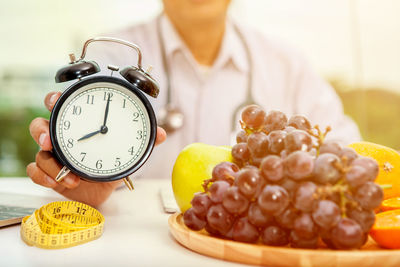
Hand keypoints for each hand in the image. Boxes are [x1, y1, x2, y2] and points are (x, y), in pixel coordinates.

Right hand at [27, 91, 166, 206]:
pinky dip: (44, 178)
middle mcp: (63, 137)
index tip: (56, 100)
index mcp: (79, 124)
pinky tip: (60, 182)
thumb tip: (161, 134)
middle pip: (40, 125)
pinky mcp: (49, 173)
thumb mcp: (129, 150)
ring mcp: (54, 155)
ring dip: (48, 162)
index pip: (61, 105)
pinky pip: (35, 172)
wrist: (105, 189)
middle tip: (49, 139)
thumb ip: (143, 140)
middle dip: (41, 130)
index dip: (54, 99)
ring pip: (39, 152)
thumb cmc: (113, 161)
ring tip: (67, 175)